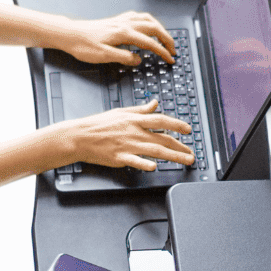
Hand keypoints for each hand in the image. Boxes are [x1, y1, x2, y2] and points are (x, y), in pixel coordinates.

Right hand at [60, 99, 194, 170]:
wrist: (79, 136)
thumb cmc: (98, 125)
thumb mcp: (121, 112)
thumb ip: (140, 110)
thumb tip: (155, 103)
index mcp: (134, 120)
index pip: (161, 120)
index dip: (177, 124)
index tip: (188, 130)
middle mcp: (134, 132)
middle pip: (163, 138)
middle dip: (180, 146)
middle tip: (191, 153)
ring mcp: (127, 145)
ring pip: (155, 150)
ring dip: (173, 156)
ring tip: (186, 160)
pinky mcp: (119, 157)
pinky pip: (135, 161)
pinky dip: (145, 164)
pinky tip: (155, 167)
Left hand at [61, 12, 176, 66]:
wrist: (70, 34)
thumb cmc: (83, 45)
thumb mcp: (103, 56)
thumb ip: (123, 57)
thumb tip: (138, 60)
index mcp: (124, 34)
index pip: (150, 43)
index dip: (162, 52)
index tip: (170, 59)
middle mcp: (124, 24)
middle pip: (154, 28)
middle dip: (167, 38)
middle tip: (174, 49)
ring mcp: (121, 21)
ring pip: (148, 20)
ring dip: (160, 28)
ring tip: (165, 37)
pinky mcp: (116, 20)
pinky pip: (138, 16)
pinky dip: (148, 21)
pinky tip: (147, 25)